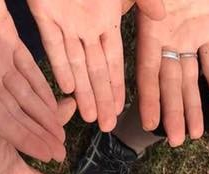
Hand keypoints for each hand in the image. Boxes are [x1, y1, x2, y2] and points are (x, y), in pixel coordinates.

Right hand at [0, 0, 74, 161]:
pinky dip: (42, 87)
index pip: (1, 118)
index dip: (23, 138)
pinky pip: (29, 69)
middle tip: (60, 153)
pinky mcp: (7, 40)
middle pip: (17, 113)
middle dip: (38, 134)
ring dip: (43, 115)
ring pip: (26, 94)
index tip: (45, 154)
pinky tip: (55, 101)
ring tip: (60, 134)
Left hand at [28, 0, 163, 130]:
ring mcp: (66, 22)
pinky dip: (60, 65)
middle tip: (108, 126)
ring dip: (83, 90)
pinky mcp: (44, 14)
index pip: (115, 60)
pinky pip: (53, 45)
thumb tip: (165, 17)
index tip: (125, 109)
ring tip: (90, 117)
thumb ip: (144, 1)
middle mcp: (87, 27)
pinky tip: (67, 88)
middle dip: (102, 98)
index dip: (119, 85)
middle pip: (96, 70)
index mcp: (107, 19)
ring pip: (75, 64)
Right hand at [135, 0, 208, 145]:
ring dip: (193, 106)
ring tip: (194, 134)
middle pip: (169, 82)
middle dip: (172, 112)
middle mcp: (167, 37)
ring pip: (189, 78)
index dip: (148, 98)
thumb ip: (150, 2)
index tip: (147, 124)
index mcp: (150, 29)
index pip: (147, 71)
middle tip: (174, 141)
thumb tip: (154, 11)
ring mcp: (187, 35)